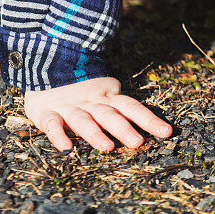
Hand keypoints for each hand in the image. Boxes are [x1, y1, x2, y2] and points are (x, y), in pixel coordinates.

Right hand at [24, 76, 172, 152]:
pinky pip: (52, 124)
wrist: (47, 65)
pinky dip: (58, 135)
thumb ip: (120, 108)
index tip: (167, 132)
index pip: (132, 107)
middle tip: (138, 143)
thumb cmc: (81, 88)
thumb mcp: (103, 93)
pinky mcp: (47, 113)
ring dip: (95, 134)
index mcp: (108, 97)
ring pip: (84, 120)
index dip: (149, 119)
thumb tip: (147, 126)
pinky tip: (66, 147)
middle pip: (110, 115)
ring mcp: (69, 107)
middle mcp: (91, 103)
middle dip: (124, 129)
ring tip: (107, 148)